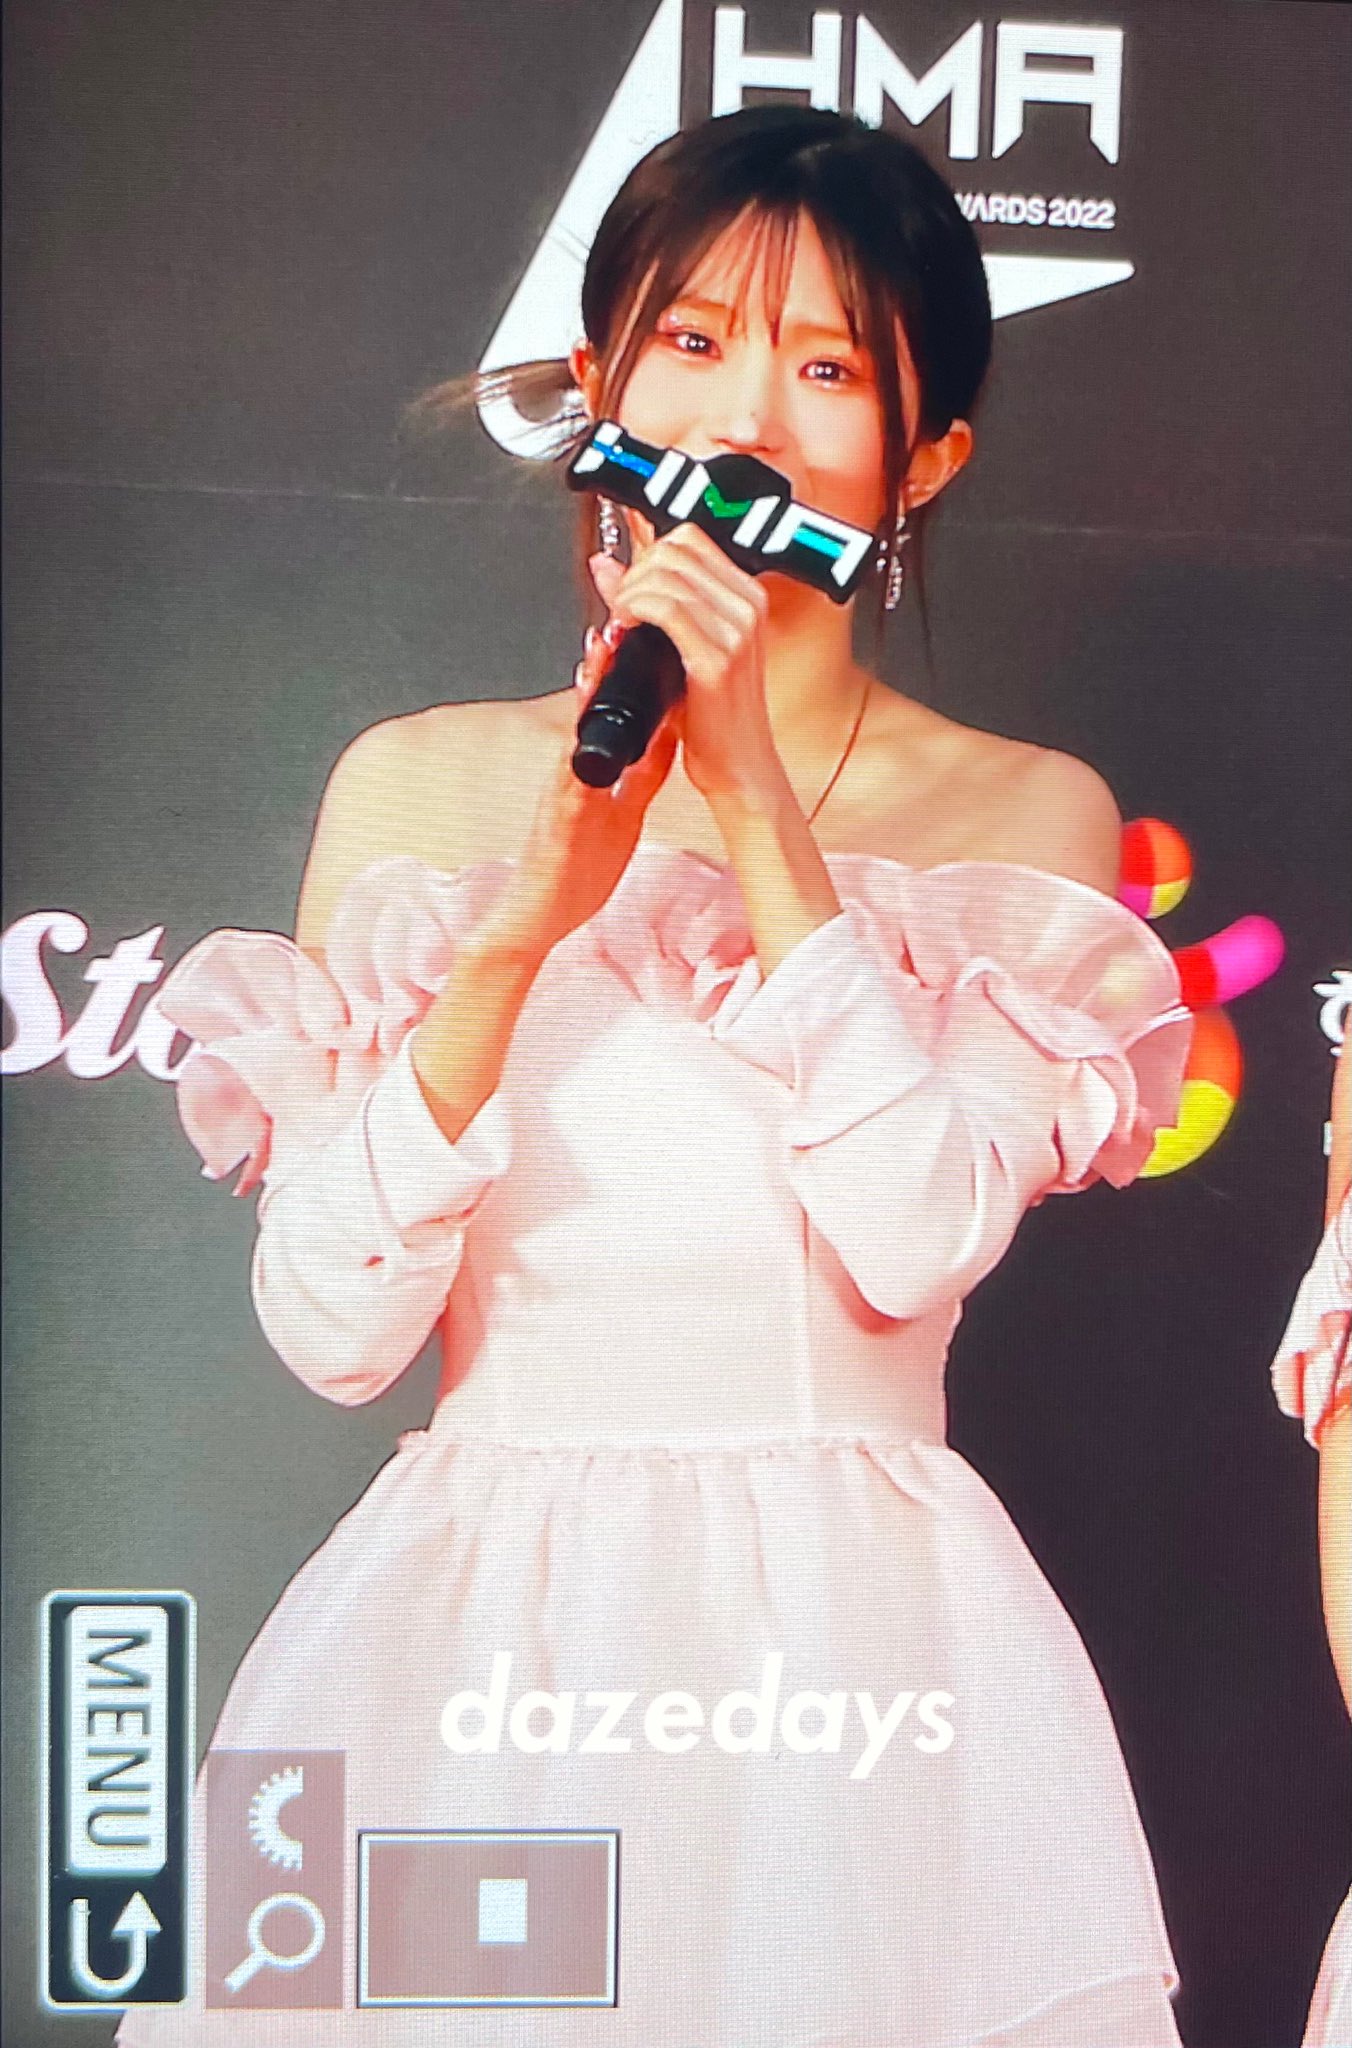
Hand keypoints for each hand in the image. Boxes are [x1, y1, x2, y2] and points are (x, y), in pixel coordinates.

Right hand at [476, 622, 682, 964]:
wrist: (551, 906)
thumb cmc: (584, 857)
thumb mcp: (627, 802)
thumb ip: (647, 764)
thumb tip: (672, 726)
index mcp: (597, 764)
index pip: (616, 704)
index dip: (629, 665)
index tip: (643, 625)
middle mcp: (576, 769)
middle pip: (591, 706)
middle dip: (602, 663)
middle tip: (617, 617)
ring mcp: (562, 792)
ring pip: (574, 735)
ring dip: (584, 698)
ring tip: (597, 658)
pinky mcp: (556, 822)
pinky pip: (566, 789)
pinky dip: (573, 764)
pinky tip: (578, 745)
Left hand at [589, 520, 784, 807]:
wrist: (741, 767)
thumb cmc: (718, 716)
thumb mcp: (683, 646)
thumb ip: (647, 599)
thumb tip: (605, 564)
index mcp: (747, 597)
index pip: (689, 538)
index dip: (647, 553)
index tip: (630, 582)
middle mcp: (747, 606)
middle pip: (675, 549)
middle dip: (635, 571)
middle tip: (622, 607)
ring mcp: (736, 631)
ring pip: (665, 574)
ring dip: (629, 593)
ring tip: (622, 623)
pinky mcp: (717, 660)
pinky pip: (664, 609)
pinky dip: (633, 611)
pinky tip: (626, 632)